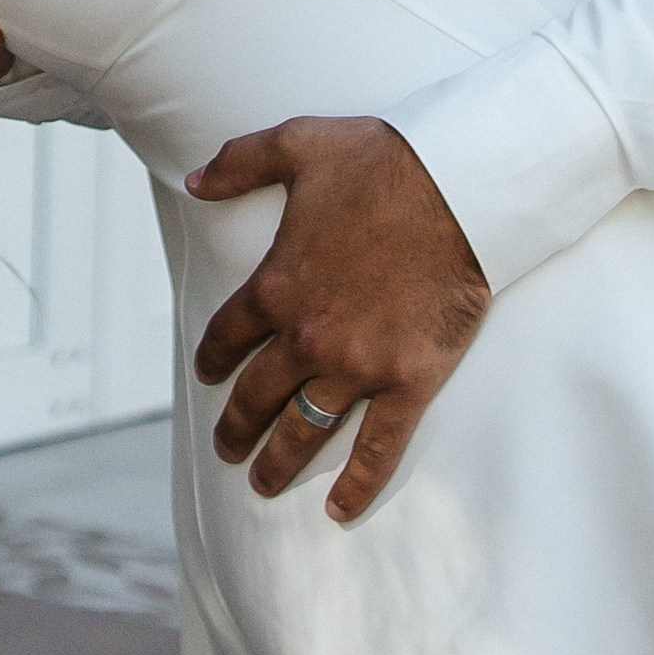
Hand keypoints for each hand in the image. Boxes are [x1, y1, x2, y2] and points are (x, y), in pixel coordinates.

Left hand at [188, 117, 489, 522]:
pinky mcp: (408, 381)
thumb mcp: (298, 144)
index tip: (208, 374)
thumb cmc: (381, 162)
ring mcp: (358, 365)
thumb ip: (238, 163)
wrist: (460, 186)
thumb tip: (193, 180)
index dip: (213, 358)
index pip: (229, 335)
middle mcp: (308, 336)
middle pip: (258, 395)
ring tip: (261, 483)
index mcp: (277, 284)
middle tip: (226, 448)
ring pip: (305, 429)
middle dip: (236, 426)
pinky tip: (339, 510)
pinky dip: (359, 484)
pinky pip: (379, 447)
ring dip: (279, 461)